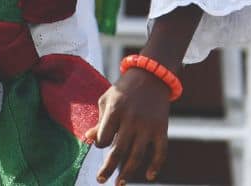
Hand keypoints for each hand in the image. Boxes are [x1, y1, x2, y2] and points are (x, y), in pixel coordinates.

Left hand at [87, 66, 172, 183]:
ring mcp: (148, 125)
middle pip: (118, 150)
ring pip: (137, 155)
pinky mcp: (162, 128)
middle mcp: (132, 119)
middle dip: (108, 168)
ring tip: (120, 183)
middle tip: (100, 180)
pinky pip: (160, 151)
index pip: (103, 137)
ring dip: (128, 172)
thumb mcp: (108, 99)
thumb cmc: (125, 89)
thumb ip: (99, 120)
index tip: (100, 143)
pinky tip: (149, 177)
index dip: (99, 143)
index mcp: (116, 110)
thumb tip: (88, 140)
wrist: (152, 75)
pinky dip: (156, 165)